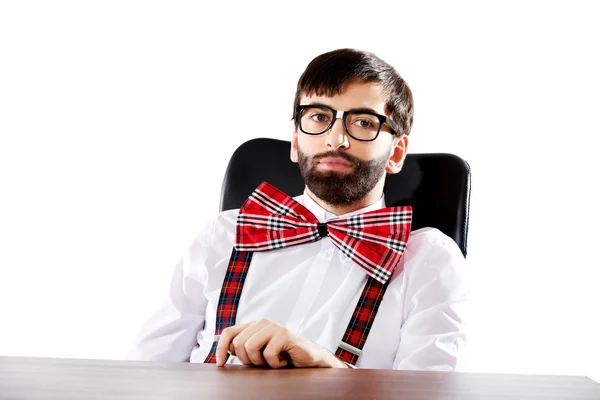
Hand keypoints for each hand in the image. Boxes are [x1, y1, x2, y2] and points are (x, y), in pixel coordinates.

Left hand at [215, 318, 347, 368]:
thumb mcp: (258, 355)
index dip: (220, 348)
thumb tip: (222, 353)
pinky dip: (274, 364)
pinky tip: (283, 361)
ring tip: (272, 362)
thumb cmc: (283, 358)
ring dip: (260, 362)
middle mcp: (263, 323)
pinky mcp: (285, 334)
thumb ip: (243, 349)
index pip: (229, 332)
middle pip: (238, 342)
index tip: (221, 364)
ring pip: (250, 346)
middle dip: (247, 360)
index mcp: (254, 326)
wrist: (309, 361)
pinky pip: (268, 353)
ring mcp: (274, 327)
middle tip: (261, 364)